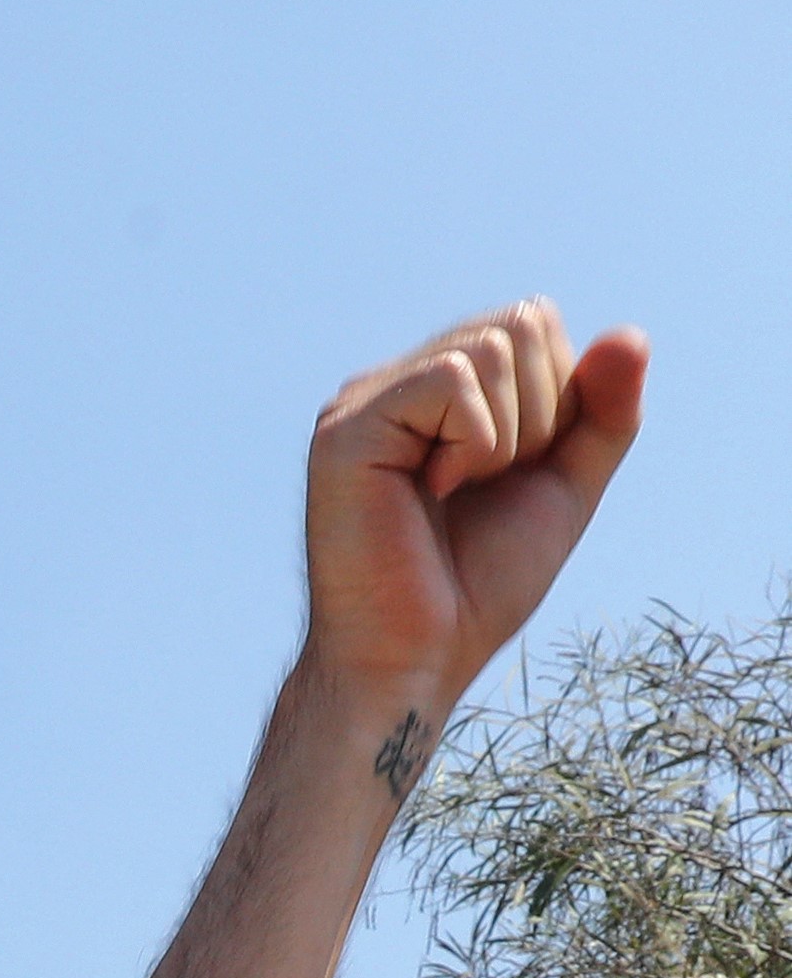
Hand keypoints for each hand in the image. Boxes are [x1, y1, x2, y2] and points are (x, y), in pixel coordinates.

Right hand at [304, 297, 647, 698]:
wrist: (419, 655)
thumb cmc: (476, 584)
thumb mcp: (563, 486)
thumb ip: (601, 414)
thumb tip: (631, 334)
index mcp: (433, 393)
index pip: (530, 325)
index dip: (558, 398)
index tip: (510, 473)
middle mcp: (392, 385)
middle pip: (518, 323)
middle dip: (540, 412)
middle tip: (486, 484)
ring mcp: (363, 402)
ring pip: (489, 347)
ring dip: (506, 435)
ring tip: (456, 491)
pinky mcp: (346, 428)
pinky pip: (451, 380)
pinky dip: (473, 443)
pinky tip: (432, 491)